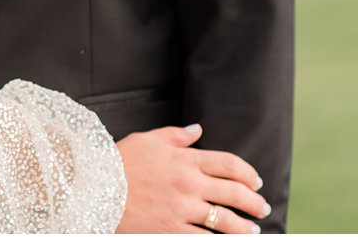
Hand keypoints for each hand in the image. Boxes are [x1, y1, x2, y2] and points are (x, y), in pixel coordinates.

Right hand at [115, 124, 270, 233]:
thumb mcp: (146, 140)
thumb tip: (197, 130)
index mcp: (184, 159)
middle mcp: (188, 184)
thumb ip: (175, 136)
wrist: (95, 187)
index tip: (256, 182)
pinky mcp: (171, 230)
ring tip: (252, 230)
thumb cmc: (120, 162)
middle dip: (254, 202)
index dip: (249, 174)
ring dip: (244, 227)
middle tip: (262, 208)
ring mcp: (181, 209)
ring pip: (225, 221)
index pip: (229, 164)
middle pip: (235, 193)